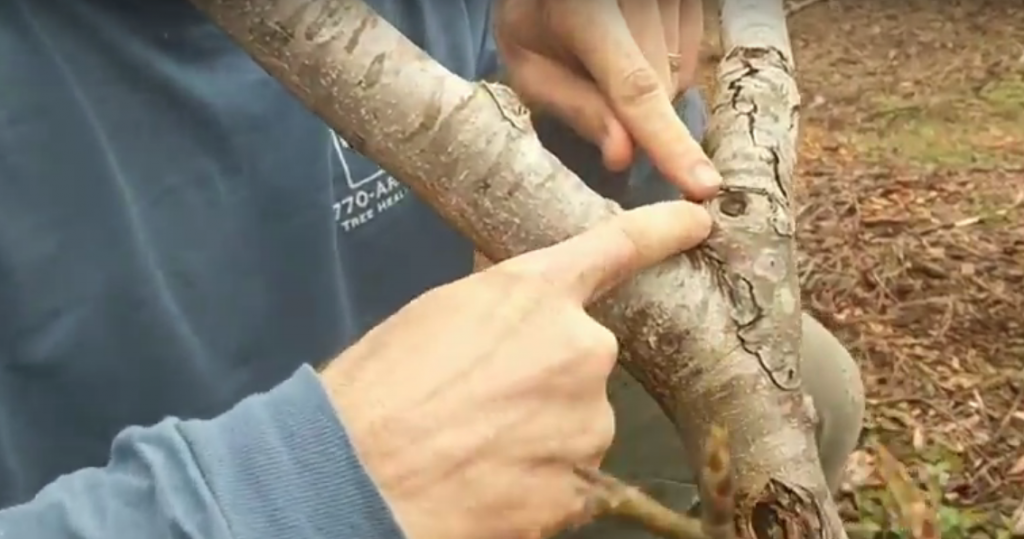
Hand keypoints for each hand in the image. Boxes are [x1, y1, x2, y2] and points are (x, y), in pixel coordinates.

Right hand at [320, 201, 711, 538]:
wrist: (357, 475)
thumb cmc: (379, 388)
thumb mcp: (436, 315)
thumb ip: (498, 304)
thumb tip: (517, 304)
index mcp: (537, 293)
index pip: (619, 246)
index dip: (664, 230)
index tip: (697, 222)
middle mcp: (581, 349)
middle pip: (587, 358)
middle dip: (549, 377)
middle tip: (486, 401)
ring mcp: (587, 421)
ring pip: (580, 422)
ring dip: (546, 434)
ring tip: (481, 447)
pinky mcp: (584, 486)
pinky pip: (573, 477)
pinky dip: (540, 482)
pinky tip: (492, 482)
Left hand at [494, 0, 715, 200]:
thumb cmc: (535, 24)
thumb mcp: (531, 67)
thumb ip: (576, 108)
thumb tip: (623, 156)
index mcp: (583, 13)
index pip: (634, 87)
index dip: (667, 141)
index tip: (702, 186)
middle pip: (660, 89)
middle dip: (635, 114)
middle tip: (594, 86)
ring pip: (679, 77)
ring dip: (651, 88)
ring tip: (609, 57)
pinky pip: (691, 60)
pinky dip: (666, 69)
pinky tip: (635, 49)